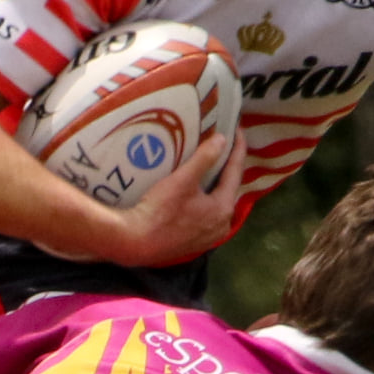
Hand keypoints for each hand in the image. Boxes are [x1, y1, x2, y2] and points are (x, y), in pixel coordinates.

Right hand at [100, 128, 245, 268]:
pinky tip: (198, 192)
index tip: (237, 129)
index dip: (237, 149)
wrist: (135, 243)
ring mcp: (209, 236)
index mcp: (223, 208)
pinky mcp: (195, 242)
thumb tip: (222, 140)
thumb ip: (204, 158)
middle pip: (229, 189)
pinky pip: (207, 215)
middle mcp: (222, 225)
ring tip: (212, 165)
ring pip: (217, 203)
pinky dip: (206, 199)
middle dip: (227, 167)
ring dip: (216, 184)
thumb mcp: (183, 180)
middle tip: (225, 146)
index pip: (235, 172)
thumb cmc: (159, 211)